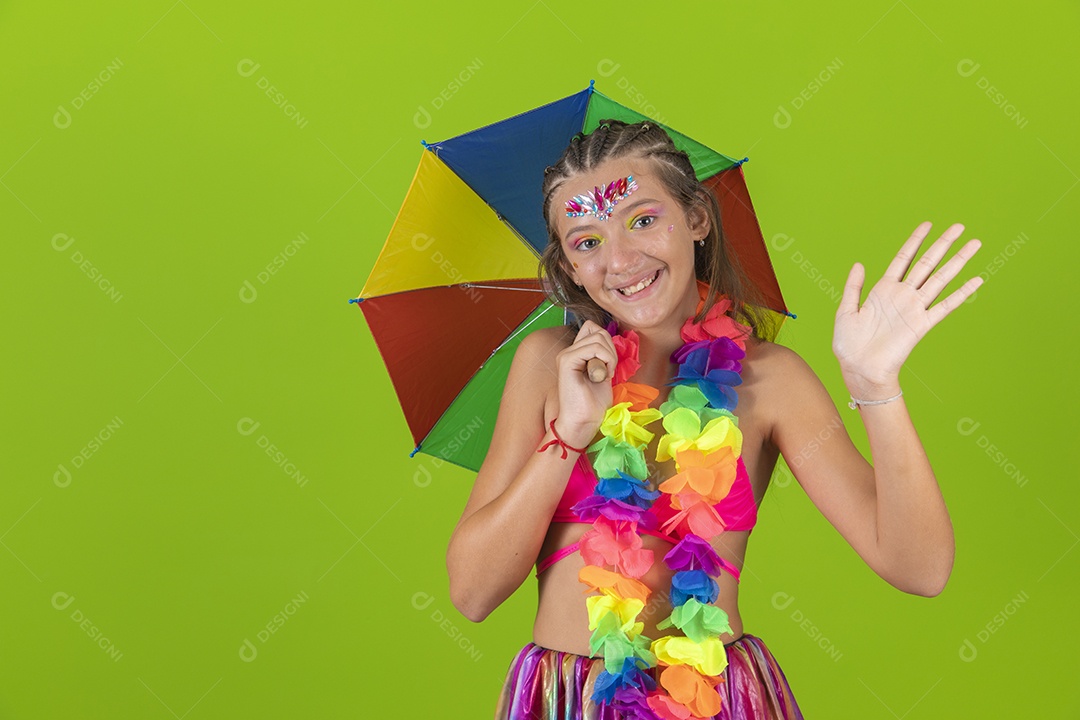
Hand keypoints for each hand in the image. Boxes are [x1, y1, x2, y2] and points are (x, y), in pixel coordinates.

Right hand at [552, 320, 616, 446]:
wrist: (582, 423)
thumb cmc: (593, 405)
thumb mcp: (603, 373)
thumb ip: (603, 355)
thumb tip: (609, 340)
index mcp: (575, 353)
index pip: (593, 328)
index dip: (607, 343)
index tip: (609, 365)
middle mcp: (568, 351)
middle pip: (597, 330)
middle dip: (611, 349)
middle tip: (608, 372)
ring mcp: (566, 355)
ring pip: (598, 336)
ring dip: (609, 356)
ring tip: (605, 375)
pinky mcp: (566, 361)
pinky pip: (594, 347)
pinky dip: (606, 359)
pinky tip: (602, 376)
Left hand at [833, 221, 982, 394]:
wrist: (859, 369)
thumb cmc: (849, 343)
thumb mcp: (845, 310)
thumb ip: (853, 287)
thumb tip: (859, 263)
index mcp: (883, 290)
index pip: (903, 258)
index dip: (915, 240)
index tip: (928, 224)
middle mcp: (902, 295)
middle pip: (927, 263)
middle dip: (943, 244)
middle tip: (960, 226)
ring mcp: (914, 309)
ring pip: (940, 279)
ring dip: (957, 261)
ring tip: (974, 244)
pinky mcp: (922, 325)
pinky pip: (945, 306)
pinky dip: (961, 293)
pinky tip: (977, 280)